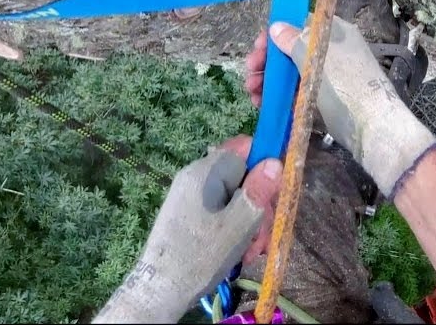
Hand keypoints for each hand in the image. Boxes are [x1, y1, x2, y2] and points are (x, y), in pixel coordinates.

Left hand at [94, 136, 280, 323]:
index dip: (265, 164)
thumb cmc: (201, 255)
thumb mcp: (239, 223)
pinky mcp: (187, 212)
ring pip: (232, 196)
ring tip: (250, 250)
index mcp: (206, 172)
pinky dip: (233, 227)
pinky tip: (237, 251)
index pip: (244, 147)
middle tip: (263, 235)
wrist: (160, 288)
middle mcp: (195, 176)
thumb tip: (275, 160)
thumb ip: (258, 190)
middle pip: (241, 175)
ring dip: (248, 220)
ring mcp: (189, 194)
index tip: (274, 194)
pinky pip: (219, 209)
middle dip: (258, 203)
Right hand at [255, 17, 435, 198]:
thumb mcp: (315, 59)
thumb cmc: (345, 87)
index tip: (257, 47)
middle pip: (291, 50)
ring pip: (291, 72)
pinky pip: (297, 92)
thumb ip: (294, 41)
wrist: (374, 129)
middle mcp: (331, 51)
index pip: (299, 25)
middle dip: (267, 61)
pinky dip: (280, 96)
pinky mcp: (325, 100)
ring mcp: (329, 77)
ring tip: (252, 93)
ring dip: (269, 80)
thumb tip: (277, 26)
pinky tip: (262, 104)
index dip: (275, 34)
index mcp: (334, 34)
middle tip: (249, 73)